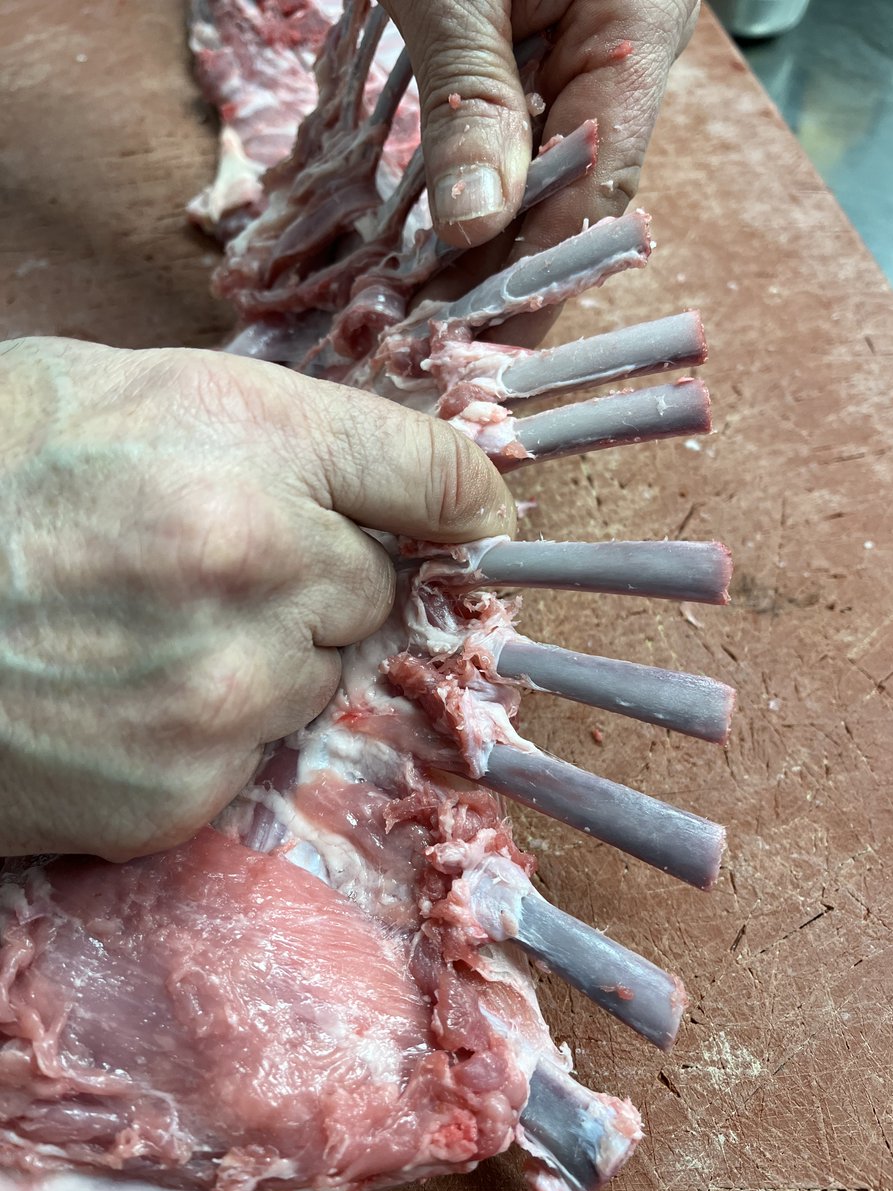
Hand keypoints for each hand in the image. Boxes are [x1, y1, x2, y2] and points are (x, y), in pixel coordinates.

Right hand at [0, 338, 514, 859]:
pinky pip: (252, 754)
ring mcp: (220, 695)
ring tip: (148, 632)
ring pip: (316, 679)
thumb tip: (400, 476)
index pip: (431, 474)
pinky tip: (121, 698)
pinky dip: (210, 734)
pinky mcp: (179, 794)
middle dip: (316, 578)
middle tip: (212, 562)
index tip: (469, 513)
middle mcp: (253, 568)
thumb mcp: (128, 391)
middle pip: (374, 590)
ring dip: (265, 659)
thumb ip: (275, 430)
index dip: (456, 493)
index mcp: (243, 448)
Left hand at [384, 0, 698, 339]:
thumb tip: (475, 225)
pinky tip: (435, 256)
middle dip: (504, 276)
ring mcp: (581, 53)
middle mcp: (623, 52)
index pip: (598, 184)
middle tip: (444, 349)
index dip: (544, 273)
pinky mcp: (535, 53)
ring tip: (428, 320)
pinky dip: (472, 197)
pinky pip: (511, 141)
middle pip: (571, 194)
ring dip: (481, 248)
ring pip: (537, 178)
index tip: (495, 342)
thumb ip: (472, 101)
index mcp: (636, 26)